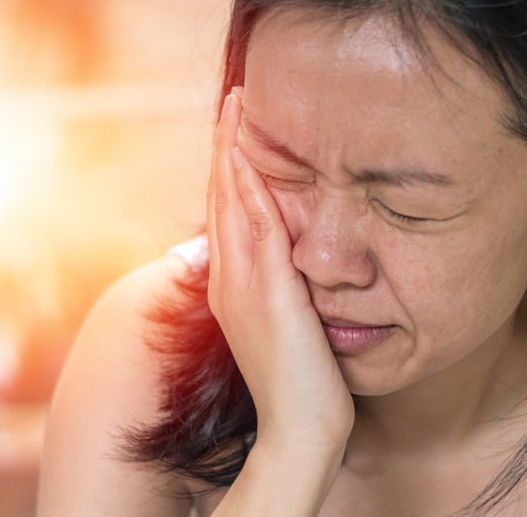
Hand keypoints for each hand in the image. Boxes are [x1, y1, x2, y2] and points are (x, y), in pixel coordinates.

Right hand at [206, 89, 354, 453]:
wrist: (303, 430)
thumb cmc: (303, 383)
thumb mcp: (289, 325)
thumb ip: (282, 291)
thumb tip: (292, 262)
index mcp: (235, 287)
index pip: (230, 214)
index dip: (232, 168)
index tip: (240, 128)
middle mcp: (230, 281)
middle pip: (223, 198)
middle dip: (228, 145)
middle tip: (235, 96)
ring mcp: (244, 287)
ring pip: (232, 203)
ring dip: (233, 150)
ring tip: (237, 106)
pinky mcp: (269, 294)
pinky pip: (256, 227)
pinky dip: (250, 185)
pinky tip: (250, 152)